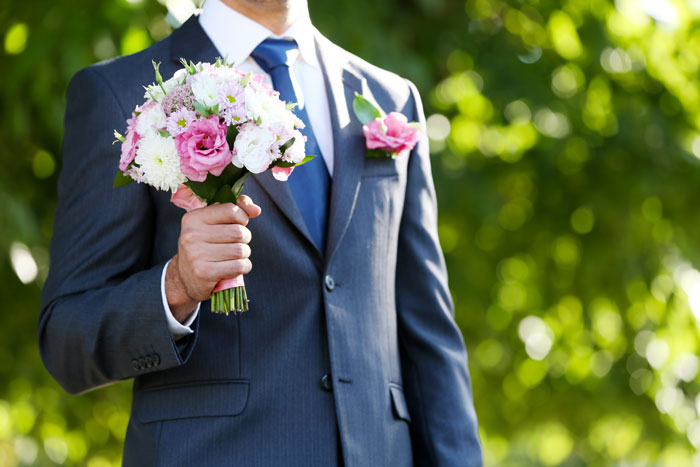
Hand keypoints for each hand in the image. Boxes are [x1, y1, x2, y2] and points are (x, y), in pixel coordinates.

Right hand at [165, 195, 260, 322]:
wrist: (186, 279)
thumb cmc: (205, 246)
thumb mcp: (213, 224)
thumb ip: (235, 211)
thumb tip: (256, 210)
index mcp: (193, 218)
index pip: (231, 210)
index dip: (242, 217)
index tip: (238, 224)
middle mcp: (191, 235)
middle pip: (238, 232)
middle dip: (244, 238)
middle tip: (234, 243)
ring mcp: (196, 254)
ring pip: (241, 250)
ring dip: (243, 254)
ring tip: (232, 256)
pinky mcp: (204, 273)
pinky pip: (239, 266)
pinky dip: (243, 267)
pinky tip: (233, 268)